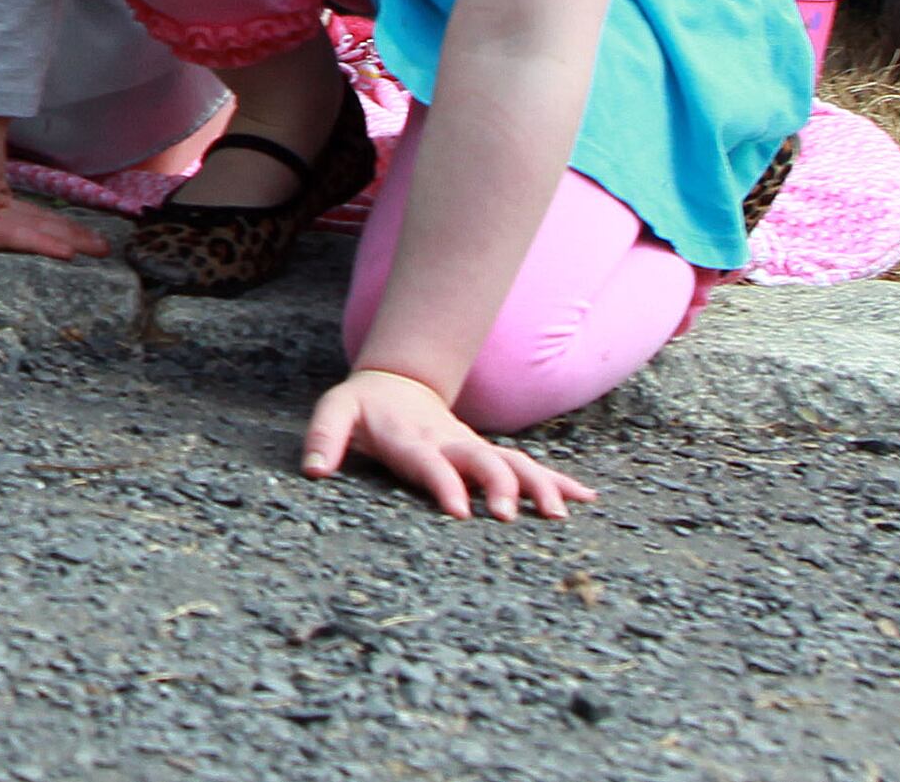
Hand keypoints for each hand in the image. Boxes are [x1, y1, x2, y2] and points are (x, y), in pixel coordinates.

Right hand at [0, 106, 110, 259]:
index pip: (0, 238)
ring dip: (67, 234)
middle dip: (63, 243)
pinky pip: (33, 215)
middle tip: (100, 253)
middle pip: (24, 235)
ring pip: (34, 227)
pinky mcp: (1, 198)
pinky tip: (79, 234)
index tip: (66, 252)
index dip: (34, 244)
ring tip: (101, 247)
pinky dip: (55, 223)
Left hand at [302, 367, 595, 520]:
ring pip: (514, 464)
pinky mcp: (489, 454)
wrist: (396, 381)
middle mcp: (450, 444)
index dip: (445, 485)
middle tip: (510, 517)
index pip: (430, 464)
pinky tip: (587, 499)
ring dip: (538, 486)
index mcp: (413, 438)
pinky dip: (557, 481)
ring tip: (560, 515)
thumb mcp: (335, 412)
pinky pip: (528, 466)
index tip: (460, 512)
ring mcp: (474, 448)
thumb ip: (324, 437)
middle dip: (499, 487)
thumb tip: (312, 470)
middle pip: (481, 462)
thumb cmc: (363, 406)